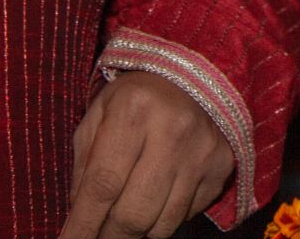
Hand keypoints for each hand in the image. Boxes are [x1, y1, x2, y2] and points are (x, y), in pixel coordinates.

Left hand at [61, 71, 233, 238]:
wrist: (193, 76)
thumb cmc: (136, 98)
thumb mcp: (98, 116)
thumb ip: (83, 166)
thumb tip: (78, 217)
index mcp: (134, 110)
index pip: (103, 184)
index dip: (82, 224)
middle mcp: (173, 131)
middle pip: (133, 213)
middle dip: (108, 235)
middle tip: (98, 234)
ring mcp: (202, 152)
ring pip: (161, 224)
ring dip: (138, 229)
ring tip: (129, 209)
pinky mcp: (222, 167)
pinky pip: (186, 215)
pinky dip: (165, 216)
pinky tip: (159, 194)